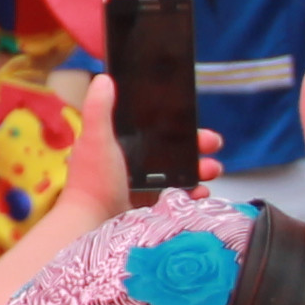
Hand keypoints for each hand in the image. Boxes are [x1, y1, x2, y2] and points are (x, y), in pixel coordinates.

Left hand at [58, 107, 226, 221]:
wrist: (92, 225)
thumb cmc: (92, 182)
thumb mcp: (96, 138)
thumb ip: (99, 109)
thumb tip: (103, 79)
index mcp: (119, 145)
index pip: (154, 130)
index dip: (175, 126)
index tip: (193, 123)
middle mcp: (132, 165)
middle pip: (173, 151)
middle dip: (196, 147)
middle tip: (212, 145)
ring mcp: (144, 187)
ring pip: (180, 174)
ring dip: (201, 169)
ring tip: (211, 170)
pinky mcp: (151, 207)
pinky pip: (180, 198)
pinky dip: (194, 194)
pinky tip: (200, 193)